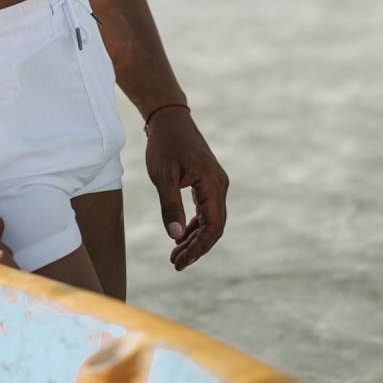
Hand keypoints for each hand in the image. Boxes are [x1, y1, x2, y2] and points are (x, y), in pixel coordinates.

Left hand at [145, 109, 228, 270]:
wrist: (168, 118)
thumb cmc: (164, 144)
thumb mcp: (163, 175)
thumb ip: (169, 206)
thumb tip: (174, 237)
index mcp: (213, 184)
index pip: (213, 226)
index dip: (199, 247)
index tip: (181, 260)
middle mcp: (219, 185)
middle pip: (214, 227)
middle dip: (196, 248)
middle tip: (176, 264)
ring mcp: (215, 184)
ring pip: (210, 220)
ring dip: (194, 239)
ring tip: (176, 256)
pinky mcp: (207, 182)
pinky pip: (205, 210)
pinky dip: (193, 225)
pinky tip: (180, 237)